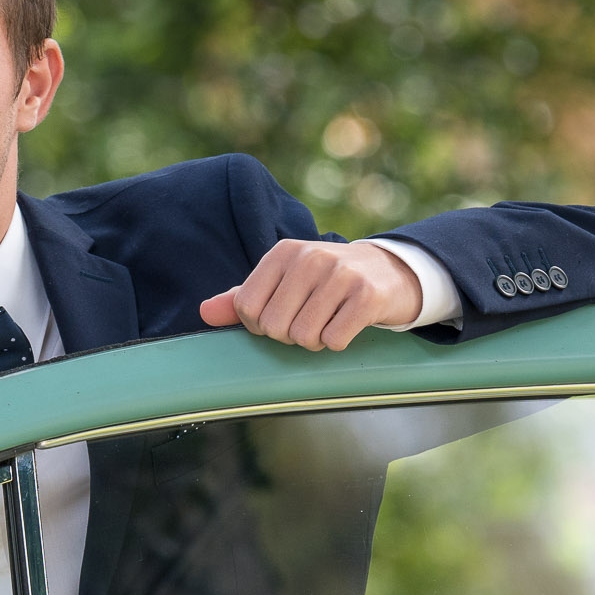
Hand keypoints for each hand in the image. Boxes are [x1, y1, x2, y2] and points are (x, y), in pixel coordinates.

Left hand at [199, 240, 422, 351]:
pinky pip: (334, 339)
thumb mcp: (284, 281)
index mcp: (283, 252)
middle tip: (310, 321)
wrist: (390, 271)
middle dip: (289, 335)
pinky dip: (338, 342)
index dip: (259, 326)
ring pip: (303, 335)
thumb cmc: (327, 282)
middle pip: (273, 326)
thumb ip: (244, 297)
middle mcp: (310, 257)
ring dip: (314, 341)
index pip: (246, 307)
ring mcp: (341, 274)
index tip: (280, 317)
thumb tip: (204, 312)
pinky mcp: (367, 295)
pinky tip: (348, 323)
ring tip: (328, 322)